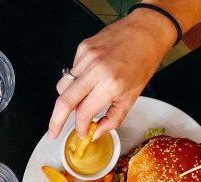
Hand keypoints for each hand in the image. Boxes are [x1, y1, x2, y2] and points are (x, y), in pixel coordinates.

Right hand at [48, 10, 172, 139]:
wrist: (147, 30)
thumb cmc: (143, 60)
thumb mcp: (132, 96)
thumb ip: (113, 118)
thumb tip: (96, 132)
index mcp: (111, 84)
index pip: (83, 113)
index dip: (80, 127)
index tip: (82, 132)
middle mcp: (96, 69)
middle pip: (64, 101)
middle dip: (55, 121)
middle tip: (53, 132)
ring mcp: (87, 56)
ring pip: (62, 87)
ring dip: (66, 100)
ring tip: (78, 101)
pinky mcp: (83, 48)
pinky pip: (70, 72)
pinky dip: (75, 81)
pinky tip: (89, 78)